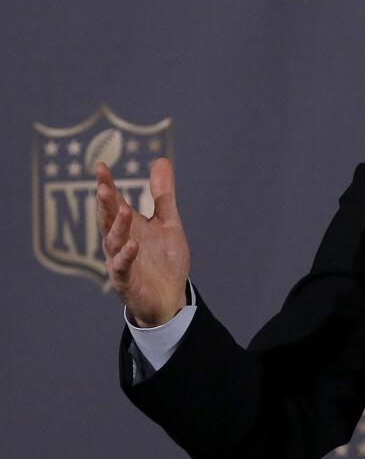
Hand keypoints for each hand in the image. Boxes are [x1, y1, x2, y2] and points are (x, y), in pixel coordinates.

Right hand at [96, 157, 189, 326]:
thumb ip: (162, 195)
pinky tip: (133, 245)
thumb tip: (161, 160)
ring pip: (113, 242)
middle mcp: (120, 242)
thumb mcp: (168, 223)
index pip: (114, 203)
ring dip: (118, 226)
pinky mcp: (127, 281)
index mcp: (128, 227)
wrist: (170, 298)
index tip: (101, 167)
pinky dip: (126, 256)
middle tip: (102, 185)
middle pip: (109, 220)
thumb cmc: (164, 260)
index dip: (107, 186)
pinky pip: (123, 267)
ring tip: (124, 209)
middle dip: (106, 203)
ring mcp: (120, 262)